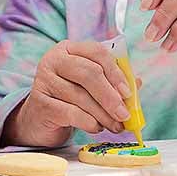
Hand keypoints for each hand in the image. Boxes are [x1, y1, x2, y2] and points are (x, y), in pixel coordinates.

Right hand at [2, 40, 133, 148]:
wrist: (40, 119)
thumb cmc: (69, 98)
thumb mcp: (90, 86)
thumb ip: (112, 81)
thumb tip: (137, 83)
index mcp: (69, 48)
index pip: (97, 52)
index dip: (116, 72)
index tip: (128, 92)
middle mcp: (53, 60)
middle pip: (89, 73)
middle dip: (111, 96)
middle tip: (124, 114)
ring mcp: (44, 80)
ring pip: (82, 97)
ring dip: (103, 115)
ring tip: (115, 126)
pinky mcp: (40, 103)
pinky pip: (71, 113)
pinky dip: (89, 123)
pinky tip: (96, 127)